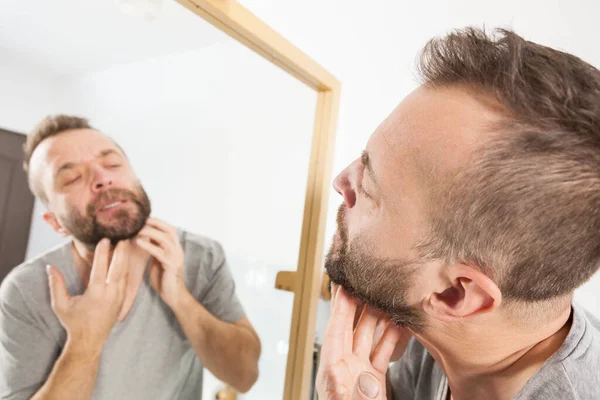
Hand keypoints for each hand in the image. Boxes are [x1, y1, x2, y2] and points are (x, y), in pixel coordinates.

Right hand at [47, 238, 129, 354]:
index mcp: (96, 294)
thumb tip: (50, 267)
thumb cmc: (74, 322)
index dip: (103, 253)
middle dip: (121, 251)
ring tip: (127, 243)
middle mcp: (110, 295)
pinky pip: (127, 282)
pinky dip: (127, 269)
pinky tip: (127, 259)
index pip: (100, 268)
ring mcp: (119, 298)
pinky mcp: (123, 301)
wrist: (89, 342)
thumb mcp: (61, 305)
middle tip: (123, 236)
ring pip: (125, 274)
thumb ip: (56, 285)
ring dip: (126, 258)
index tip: (105, 239)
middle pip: (118, 268)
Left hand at [135, 218, 187, 308]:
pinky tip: (138, 242)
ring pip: (164, 238)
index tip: (143, 218)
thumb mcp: (158, 261)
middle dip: (155, 223)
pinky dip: (148, 245)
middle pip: (169, 229)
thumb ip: (155, 250)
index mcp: (175, 248)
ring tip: (137, 230)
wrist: (174, 296)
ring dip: (150, 232)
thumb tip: (144, 238)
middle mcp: (178, 250)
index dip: (157, 222)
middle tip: (140, 220)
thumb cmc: (164, 279)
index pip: (169, 228)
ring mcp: (176, 257)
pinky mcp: (171, 265)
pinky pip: (159, 252)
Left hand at [316, 285, 411, 399]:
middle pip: (348, 328)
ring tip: (382, 296)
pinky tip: (400, 324)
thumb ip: (359, 395)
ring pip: (367, 336)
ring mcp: (359, 370)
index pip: (334, 333)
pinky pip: (383, 351)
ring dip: (376, 317)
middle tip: (359, 280)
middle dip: (354, 304)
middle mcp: (344, 366)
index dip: (339, 309)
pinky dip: (392, 337)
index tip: (343, 288)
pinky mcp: (374, 378)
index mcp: (331, 372)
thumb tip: (367, 379)